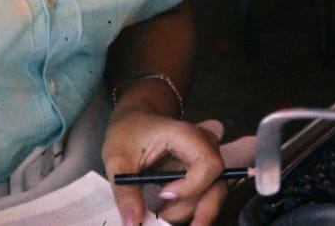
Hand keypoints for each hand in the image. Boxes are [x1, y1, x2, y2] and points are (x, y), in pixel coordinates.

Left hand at [103, 107, 225, 224]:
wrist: (134, 120)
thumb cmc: (128, 132)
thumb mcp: (117, 159)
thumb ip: (126, 191)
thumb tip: (132, 222)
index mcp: (187, 136)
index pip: (209, 165)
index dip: (192, 186)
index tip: (162, 194)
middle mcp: (204, 148)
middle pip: (217, 186)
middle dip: (201, 214)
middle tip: (172, 225)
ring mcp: (205, 162)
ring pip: (210, 196)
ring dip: (187, 214)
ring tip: (159, 216)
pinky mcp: (200, 174)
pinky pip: (202, 198)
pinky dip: (185, 211)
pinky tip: (166, 215)